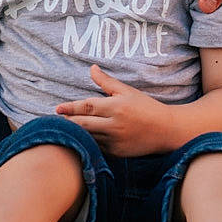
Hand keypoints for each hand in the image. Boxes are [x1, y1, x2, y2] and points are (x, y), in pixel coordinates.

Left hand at [54, 65, 180, 157]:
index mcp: (115, 107)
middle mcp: (114, 125)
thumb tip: (91, 68)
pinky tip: (79, 141)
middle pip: (83, 124)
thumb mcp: (127, 91)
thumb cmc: (146, 107)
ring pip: (89, 138)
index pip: (87, 106)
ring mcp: (115, 141)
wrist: (166, 130)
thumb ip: (107, 82)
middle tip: (55, 120)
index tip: (57, 108)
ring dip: (75, 134)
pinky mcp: (118, 153)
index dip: (70, 108)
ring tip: (62, 130)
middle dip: (68, 122)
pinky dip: (88, 144)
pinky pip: (98, 148)